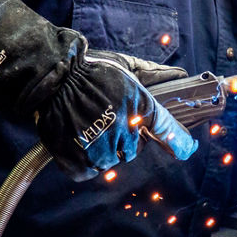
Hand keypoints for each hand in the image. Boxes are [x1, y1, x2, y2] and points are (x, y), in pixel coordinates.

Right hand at [0, 0, 196, 180]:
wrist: (50, 78)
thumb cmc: (88, 69)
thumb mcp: (124, 65)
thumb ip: (153, 73)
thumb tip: (181, 74)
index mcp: (140, 108)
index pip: (166, 130)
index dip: (177, 140)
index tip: (186, 148)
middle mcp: (126, 132)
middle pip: (133, 148)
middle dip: (122, 137)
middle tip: (104, 118)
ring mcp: (102, 150)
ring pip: (110, 160)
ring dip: (101, 149)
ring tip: (85, 126)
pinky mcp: (80, 164)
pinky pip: (88, 171)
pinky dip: (82, 160)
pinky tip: (75, 141)